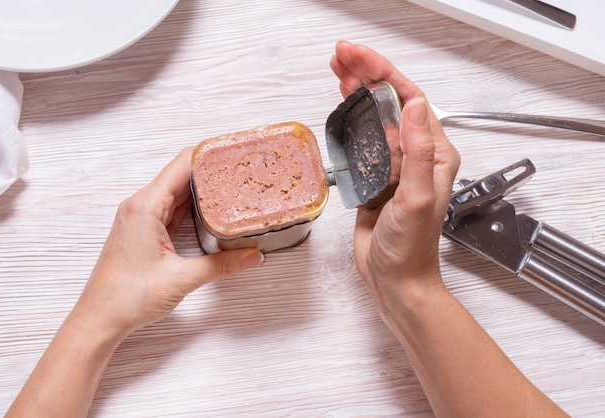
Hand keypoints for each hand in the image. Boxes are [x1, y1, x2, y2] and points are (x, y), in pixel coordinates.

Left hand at [72, 147, 263, 340]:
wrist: (99, 320)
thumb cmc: (126, 297)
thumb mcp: (182, 279)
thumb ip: (222, 265)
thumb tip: (252, 256)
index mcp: (145, 206)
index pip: (181, 164)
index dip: (209, 154)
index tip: (233, 150)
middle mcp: (140, 206)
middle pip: (180, 174)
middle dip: (211, 169)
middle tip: (241, 168)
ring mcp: (141, 218)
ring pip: (177, 192)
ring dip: (202, 188)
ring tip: (232, 184)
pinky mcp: (144, 231)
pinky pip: (171, 209)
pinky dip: (191, 206)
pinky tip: (211, 208)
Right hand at [330, 41, 460, 302]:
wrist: (396, 278)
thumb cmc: (410, 247)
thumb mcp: (416, 198)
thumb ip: (418, 152)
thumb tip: (416, 107)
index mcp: (435, 154)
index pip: (410, 100)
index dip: (384, 74)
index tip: (360, 58)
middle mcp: (417, 154)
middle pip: (391, 102)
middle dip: (367, 74)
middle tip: (342, 55)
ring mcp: (395, 164)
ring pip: (376, 116)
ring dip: (358, 91)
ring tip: (338, 70)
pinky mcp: (377, 176)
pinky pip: (364, 139)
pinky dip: (352, 118)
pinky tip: (342, 105)